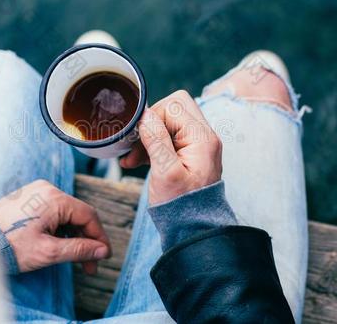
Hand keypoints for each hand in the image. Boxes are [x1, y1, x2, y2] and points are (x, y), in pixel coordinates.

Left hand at [0, 180, 110, 273]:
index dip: (99, 238)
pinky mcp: (27, 198)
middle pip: (77, 215)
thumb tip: (102, 251)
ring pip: (65, 214)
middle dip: (85, 240)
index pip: (88, 216)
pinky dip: (59, 228)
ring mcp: (36, 192)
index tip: (104, 257)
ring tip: (73, 259)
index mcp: (54, 198)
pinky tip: (58, 245)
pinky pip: (52, 212)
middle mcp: (47, 189)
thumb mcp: (48, 251)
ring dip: (72, 235)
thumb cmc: (10, 246)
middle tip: (88, 266)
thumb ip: (79, 250)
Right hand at [121, 90, 221, 204]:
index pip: (174, 106)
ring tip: (132, 158)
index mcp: (202, 138)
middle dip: (151, 122)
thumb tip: (146, 114)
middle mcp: (204, 137)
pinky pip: (169, 138)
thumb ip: (156, 139)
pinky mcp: (189, 155)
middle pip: (174, 108)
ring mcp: (198, 146)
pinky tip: (136, 161)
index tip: (138, 138)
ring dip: (148, 136)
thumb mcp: (165, 172)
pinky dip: (152, 145)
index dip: (152, 117)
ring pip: (169, 122)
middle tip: (138, 143)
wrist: (193, 230)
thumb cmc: (181, 206)